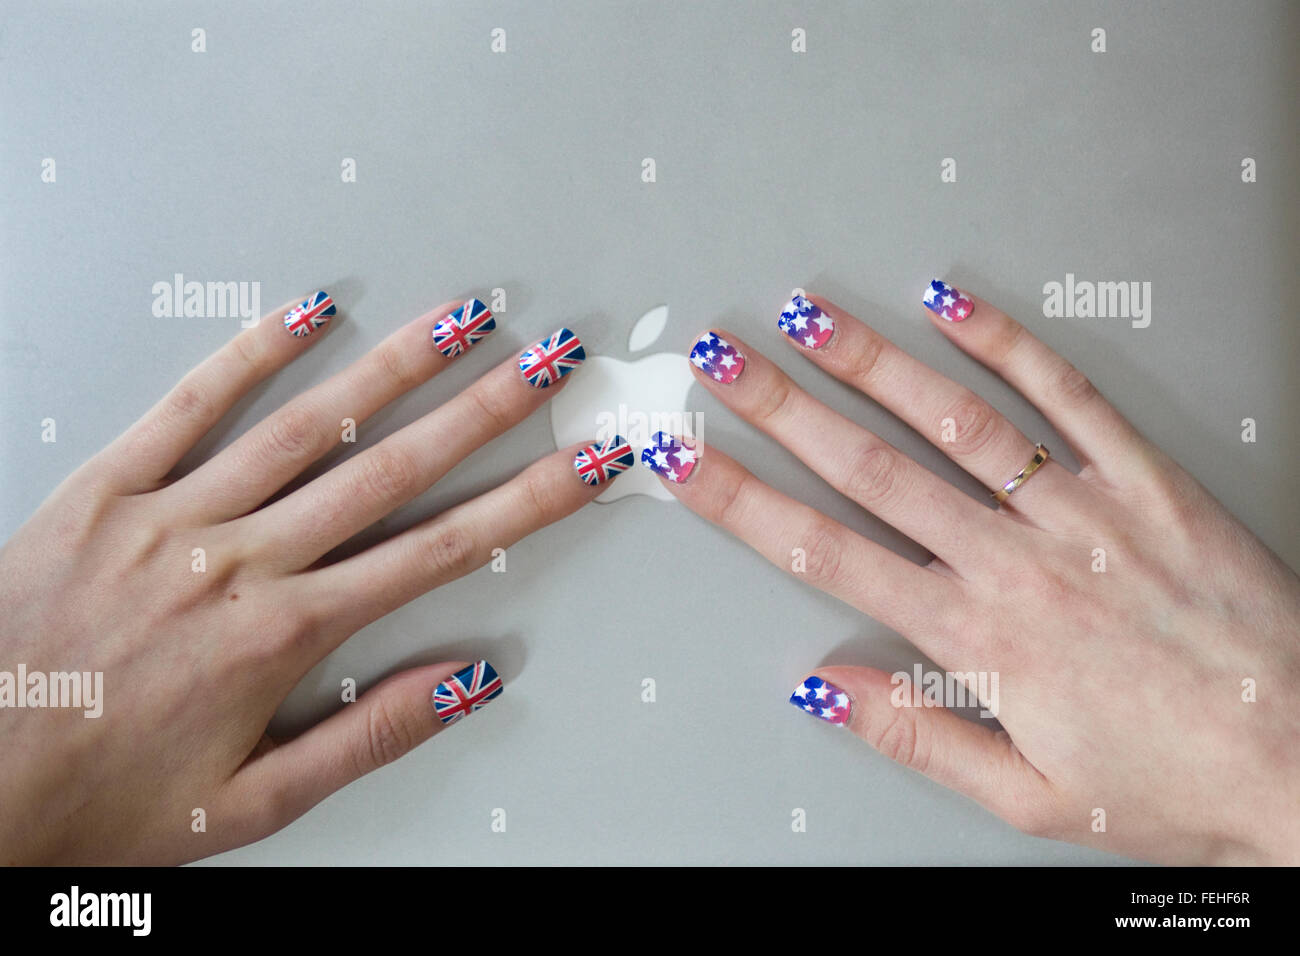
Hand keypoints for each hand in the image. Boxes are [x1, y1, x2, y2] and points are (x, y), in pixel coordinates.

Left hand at [0, 293, 622, 863]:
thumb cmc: (104, 795)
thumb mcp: (255, 801)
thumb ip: (370, 734)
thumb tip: (466, 678)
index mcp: (285, 635)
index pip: (441, 552)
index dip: (527, 502)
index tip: (582, 463)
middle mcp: (241, 562)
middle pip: (392, 470)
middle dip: (484, 410)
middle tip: (546, 361)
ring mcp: (173, 516)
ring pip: (308, 425)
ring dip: (395, 367)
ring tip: (460, 320)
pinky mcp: (106, 489)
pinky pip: (189, 407)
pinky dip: (252, 355)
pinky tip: (306, 311)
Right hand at [646, 284, 1299, 864]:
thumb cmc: (1170, 782)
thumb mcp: (1024, 795)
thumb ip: (914, 732)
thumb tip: (823, 685)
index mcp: (977, 636)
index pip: (824, 553)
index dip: (742, 501)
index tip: (689, 460)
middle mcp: (1017, 562)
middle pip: (868, 468)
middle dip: (779, 406)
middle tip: (722, 359)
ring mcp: (1081, 512)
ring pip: (954, 418)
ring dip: (870, 361)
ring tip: (809, 316)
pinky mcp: (1146, 482)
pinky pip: (1068, 396)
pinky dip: (1008, 344)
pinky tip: (955, 306)